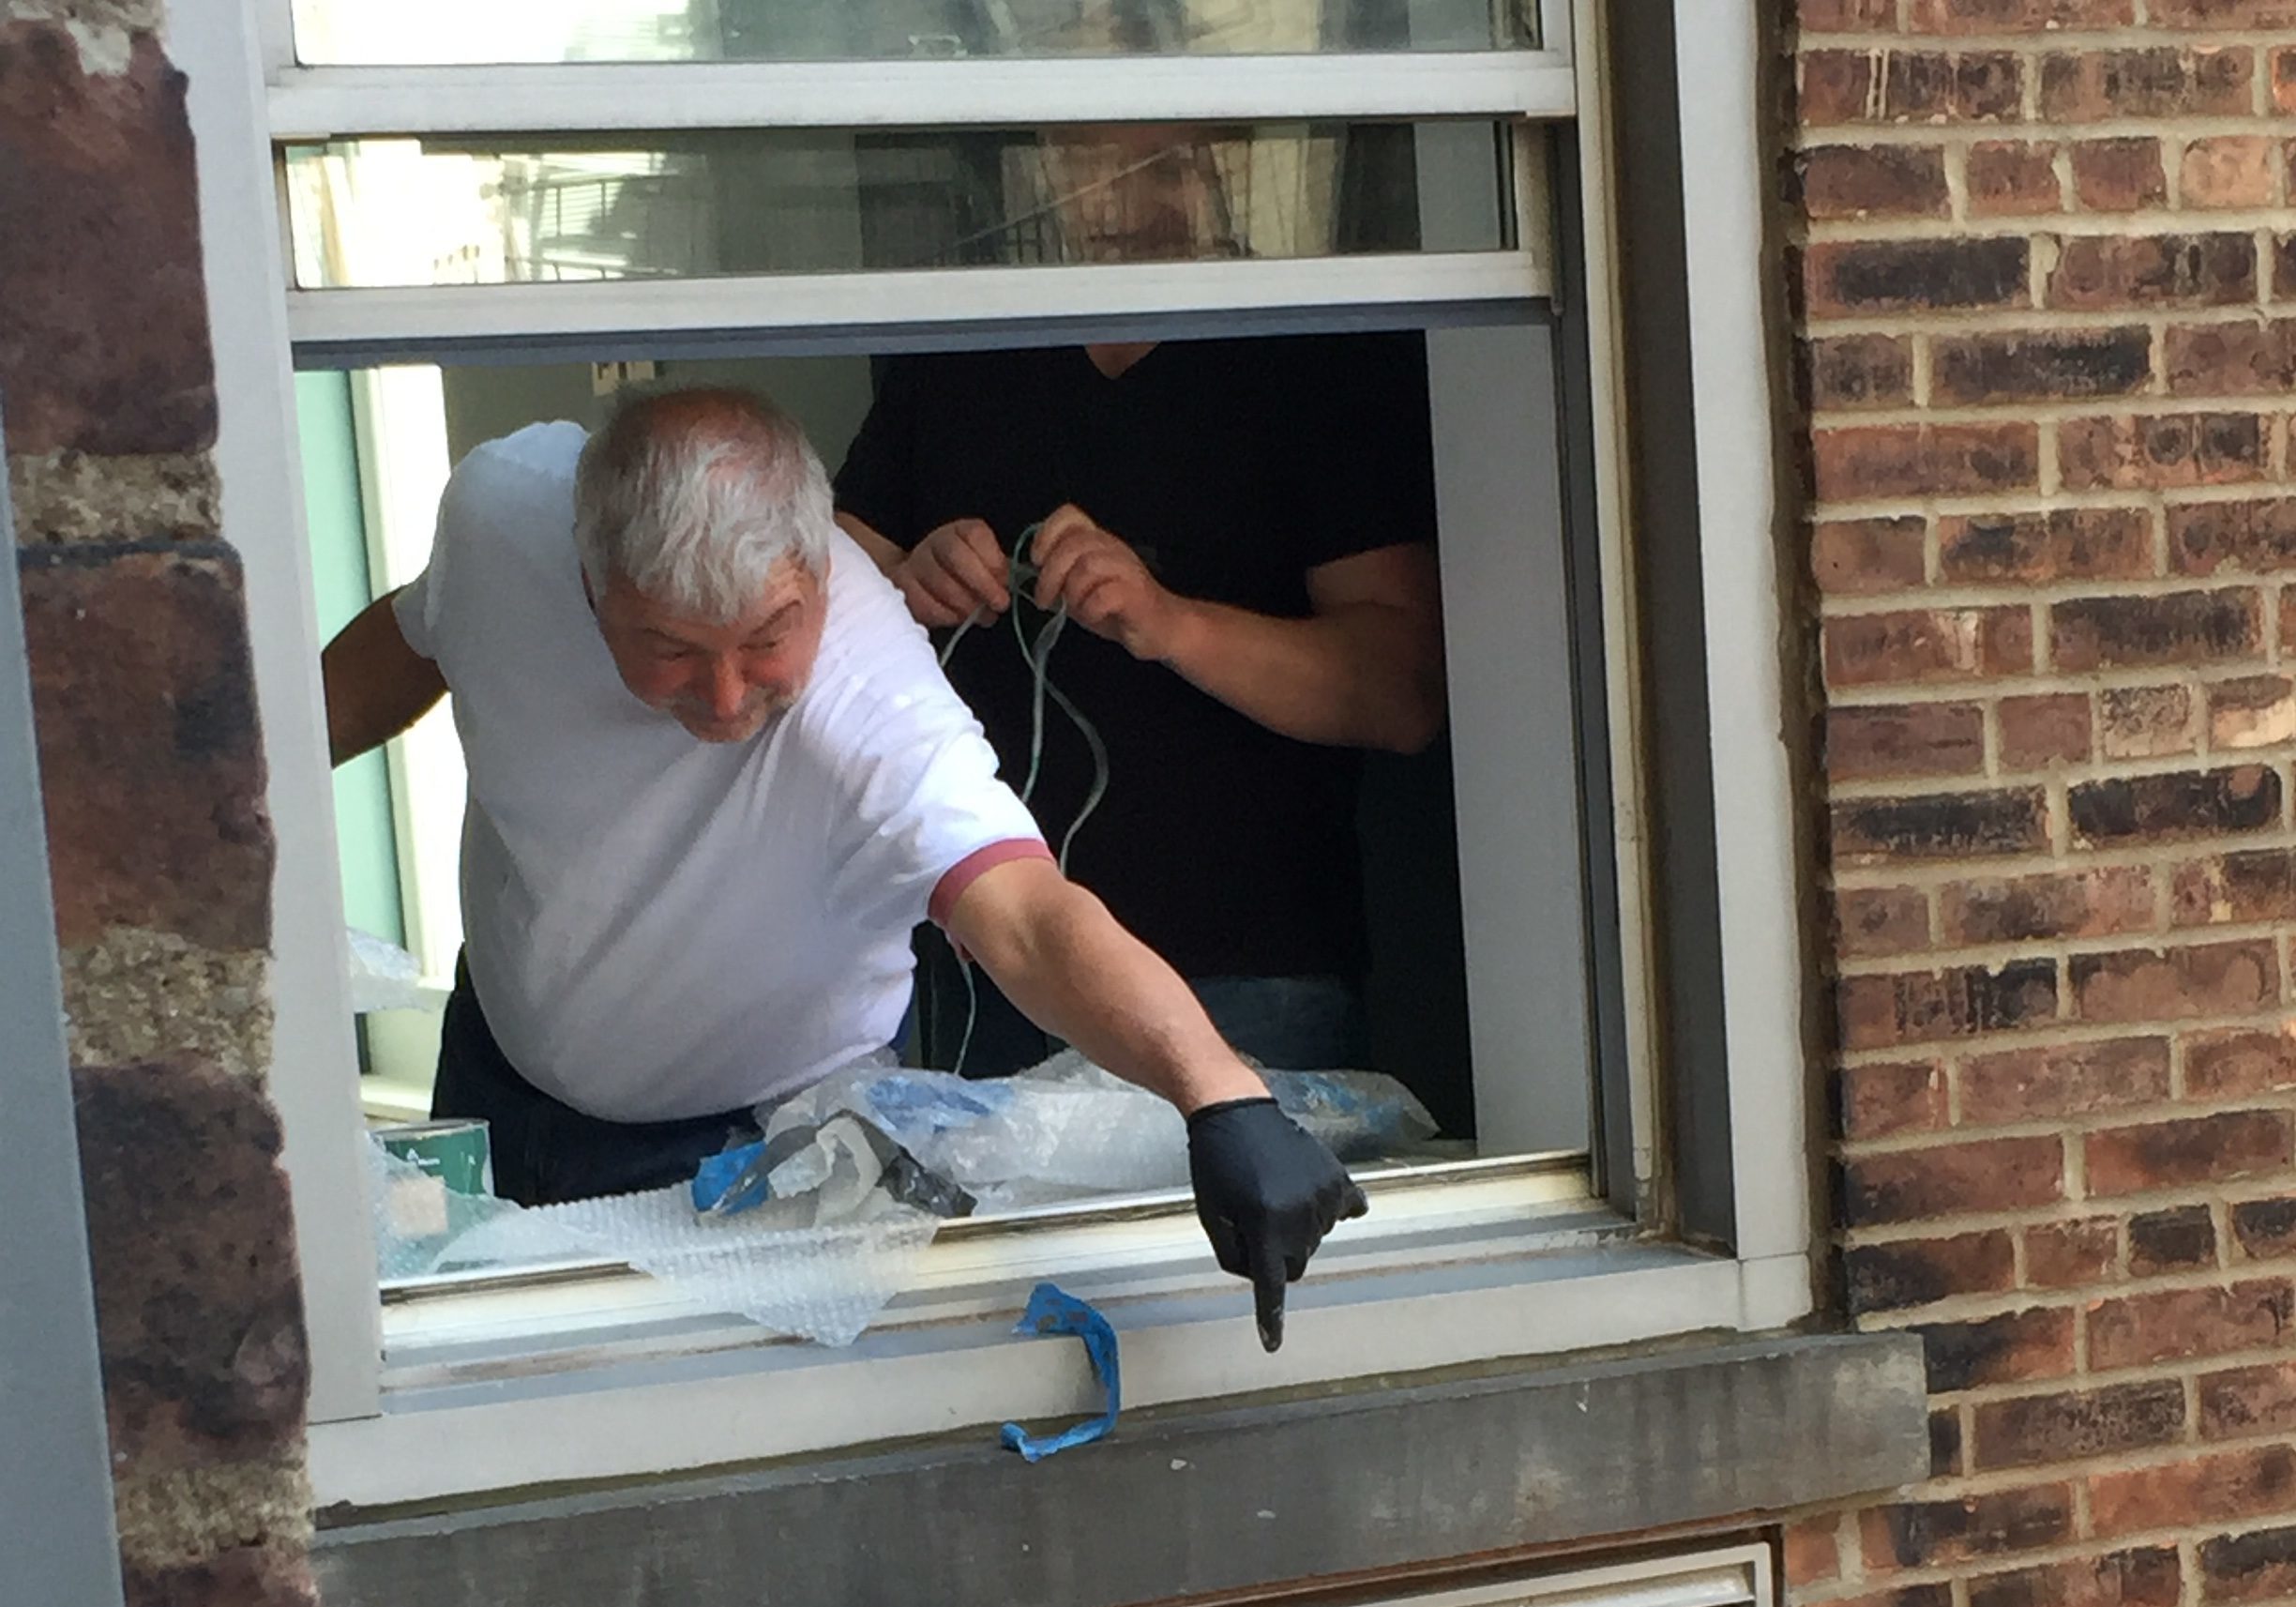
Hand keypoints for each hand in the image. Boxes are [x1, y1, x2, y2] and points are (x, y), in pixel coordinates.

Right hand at [891, 518, 1008, 628]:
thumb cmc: (963, 577)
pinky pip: (923, 602)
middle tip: (999, 604)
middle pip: (956, 556)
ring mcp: (915, 562)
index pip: (974, 535)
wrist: (922, 583)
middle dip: (983, 584)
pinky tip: (957, 618)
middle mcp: (935, 541)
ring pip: (941, 583)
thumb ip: (998, 571)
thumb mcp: (985, 566)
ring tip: (981, 616)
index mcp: (960, 531)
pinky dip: (945, 615)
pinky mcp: (901, 586)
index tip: (1006, 583)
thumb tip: (1010, 583)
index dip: (993, 560)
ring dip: (967, 605)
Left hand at [1027, 504, 1186, 660]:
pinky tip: (1093, 617)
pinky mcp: (1137, 595)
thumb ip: (1057, 575)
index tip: (1037, 562)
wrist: (1161, 628)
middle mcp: (1113, 548)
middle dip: (1051, 574)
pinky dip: (1091, 609)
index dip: (1046, 534)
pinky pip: (1104, 595)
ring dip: (1072, 593)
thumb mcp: (1078, 587)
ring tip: (1074, 610)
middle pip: (1074, 544)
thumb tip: (1024, 572)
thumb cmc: (1116, 608)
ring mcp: (1127, 570)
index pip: (1069, 515)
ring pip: (1088, 566)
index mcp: (1097, 541)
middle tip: (1046, 600)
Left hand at [1186, 1098, 1367, 1352]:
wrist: (1236, 1112)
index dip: (1271, 1318)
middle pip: (1295, 1264)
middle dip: (1277, 1254)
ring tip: (1273, 1194)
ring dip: (1298, 1229)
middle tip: (1255, 1219)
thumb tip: (1265, 1276)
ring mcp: (1324, 1195)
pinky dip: (1331, 1210)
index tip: (1272, 1344)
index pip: (1271, 1285)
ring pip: (1315, 1240)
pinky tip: (1312, 1195)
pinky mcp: (1338, 1178)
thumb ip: (1236, 1256)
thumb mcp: (1213, 1216)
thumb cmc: (1216, 1166)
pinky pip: (1345, 1211)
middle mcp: (1300, 1215)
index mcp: (1264, 1226)